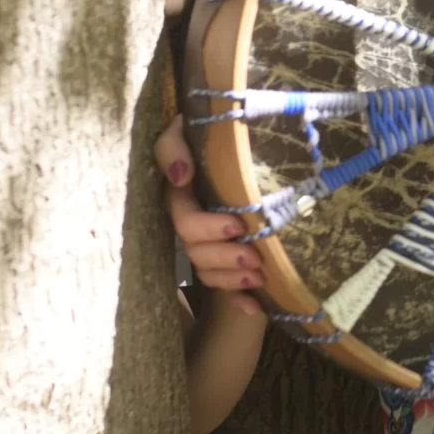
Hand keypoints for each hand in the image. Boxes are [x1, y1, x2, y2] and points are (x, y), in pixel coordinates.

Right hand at [154, 115, 265, 313]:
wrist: (255, 141)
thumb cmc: (223, 132)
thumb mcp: (195, 128)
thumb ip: (174, 146)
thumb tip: (180, 176)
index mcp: (183, 192)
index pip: (183, 218)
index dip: (205, 227)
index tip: (236, 226)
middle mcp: (193, 218)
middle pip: (195, 248)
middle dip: (223, 255)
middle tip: (254, 256)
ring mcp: (209, 239)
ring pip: (206, 269)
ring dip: (230, 278)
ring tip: (258, 276)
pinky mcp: (228, 255)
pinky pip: (225, 285)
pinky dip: (238, 299)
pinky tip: (254, 306)